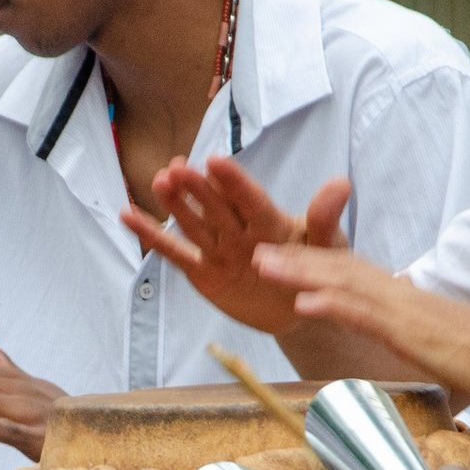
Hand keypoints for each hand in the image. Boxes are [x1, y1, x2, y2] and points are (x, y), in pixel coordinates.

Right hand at [123, 157, 349, 335]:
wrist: (301, 308)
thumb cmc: (319, 268)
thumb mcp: (329, 247)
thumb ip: (326, 219)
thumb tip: (341, 184)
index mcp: (270, 220)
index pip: (250, 199)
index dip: (234, 182)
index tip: (216, 160)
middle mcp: (239, 229)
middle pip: (215, 207)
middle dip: (197, 188)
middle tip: (178, 167)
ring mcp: (218, 248)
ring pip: (192, 223)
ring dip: (174, 204)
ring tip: (157, 180)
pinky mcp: (202, 271)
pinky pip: (175, 253)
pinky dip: (151, 236)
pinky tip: (127, 215)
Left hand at [254, 243, 469, 404]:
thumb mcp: (442, 354)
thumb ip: (422, 354)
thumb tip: (413, 375)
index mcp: (407, 300)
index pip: (356, 275)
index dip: (319, 264)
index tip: (288, 257)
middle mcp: (402, 296)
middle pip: (341, 270)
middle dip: (298, 259)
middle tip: (258, 249)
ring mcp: (404, 311)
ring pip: (344, 284)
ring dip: (301, 273)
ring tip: (264, 266)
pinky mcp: (410, 331)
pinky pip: (364, 314)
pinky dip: (331, 305)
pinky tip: (302, 302)